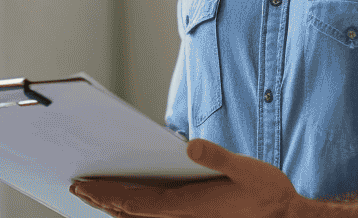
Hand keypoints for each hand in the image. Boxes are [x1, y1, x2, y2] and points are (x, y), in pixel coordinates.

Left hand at [69, 139, 303, 217]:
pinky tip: (121, 202)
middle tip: (73, 187)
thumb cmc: (266, 193)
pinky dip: (131, 210)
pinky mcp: (190, 216)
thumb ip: (218, 157)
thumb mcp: (246, 169)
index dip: (104, 195)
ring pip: (138, 217)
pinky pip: (151, 216)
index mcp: (186, 206)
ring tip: (89, 194)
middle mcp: (179, 217)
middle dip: (100, 200)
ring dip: (112, 207)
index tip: (80, 186)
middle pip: (128, 212)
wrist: (284, 217)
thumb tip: (191, 146)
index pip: (133, 203)